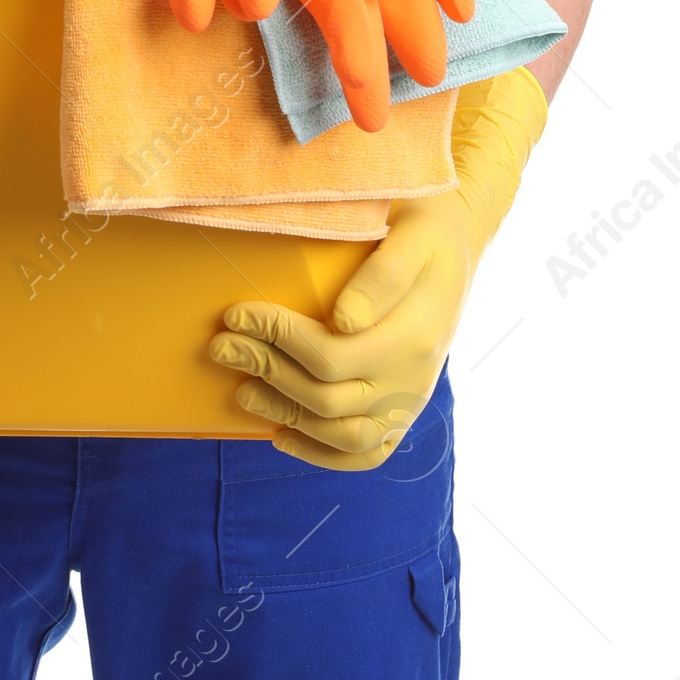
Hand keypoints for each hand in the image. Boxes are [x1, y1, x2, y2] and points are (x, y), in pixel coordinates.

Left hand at [208, 69, 546, 467]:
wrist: (458, 240)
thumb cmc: (422, 226)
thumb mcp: (412, 233)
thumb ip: (384, 275)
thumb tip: (344, 320)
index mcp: (414, 334)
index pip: (331, 355)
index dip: (276, 339)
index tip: (236, 313)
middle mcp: (413, 377)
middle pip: (326, 396)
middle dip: (265, 369)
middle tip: (221, 345)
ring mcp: (409, 400)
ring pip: (340, 433)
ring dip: (283, 413)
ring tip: (241, 388)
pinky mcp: (403, 411)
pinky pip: (365, 453)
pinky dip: (320, 454)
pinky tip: (281, 433)